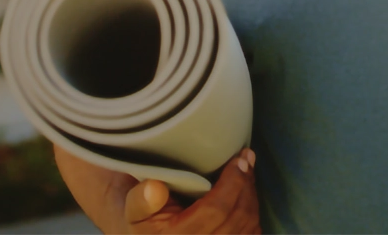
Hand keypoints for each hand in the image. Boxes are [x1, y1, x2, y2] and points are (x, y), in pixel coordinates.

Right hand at [124, 149, 260, 235]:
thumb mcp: (135, 211)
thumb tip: (155, 187)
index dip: (233, 182)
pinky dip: (253, 213)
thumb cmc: (146, 224)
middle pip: (238, 217)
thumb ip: (141, 200)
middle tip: (246, 158)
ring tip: (247, 171)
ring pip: (249, 227)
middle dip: (246, 184)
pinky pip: (251, 236)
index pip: (216, 209)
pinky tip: (247, 195)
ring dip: (251, 196)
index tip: (239, 158)